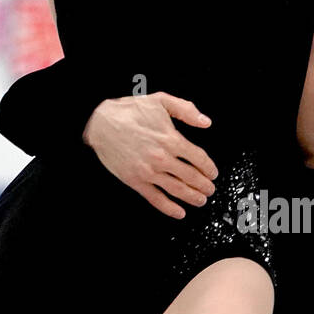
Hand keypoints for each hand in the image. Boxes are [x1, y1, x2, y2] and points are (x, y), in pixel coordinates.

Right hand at [83, 91, 219, 218]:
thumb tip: (206, 122)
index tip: (213, 173)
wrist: (100, 122)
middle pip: (192, 177)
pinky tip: (179, 212)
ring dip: (193, 197)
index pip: (199, 158)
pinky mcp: (136, 181)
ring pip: (177, 190)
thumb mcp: (160, 100)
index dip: (210, 168)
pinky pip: (156, 199)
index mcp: (171, 139)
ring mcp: (149, 171)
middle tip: (210, 189)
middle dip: (205, 185)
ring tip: (201, 200)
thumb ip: (186, 110)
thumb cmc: (129, 111)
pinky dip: (169, 208)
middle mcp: (162, 158)